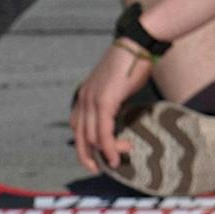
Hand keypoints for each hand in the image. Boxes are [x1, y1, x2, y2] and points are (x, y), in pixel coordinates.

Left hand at [70, 43, 153, 175]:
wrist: (137, 45)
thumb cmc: (131, 63)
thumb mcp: (115, 86)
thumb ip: (111, 102)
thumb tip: (117, 116)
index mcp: (84, 94)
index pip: (77, 125)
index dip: (83, 143)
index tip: (93, 155)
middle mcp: (84, 98)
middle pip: (79, 136)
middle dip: (86, 156)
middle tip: (97, 168)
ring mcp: (92, 101)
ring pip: (91, 138)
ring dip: (106, 152)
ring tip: (118, 158)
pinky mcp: (105, 103)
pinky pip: (103, 133)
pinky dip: (109, 148)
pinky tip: (116, 157)